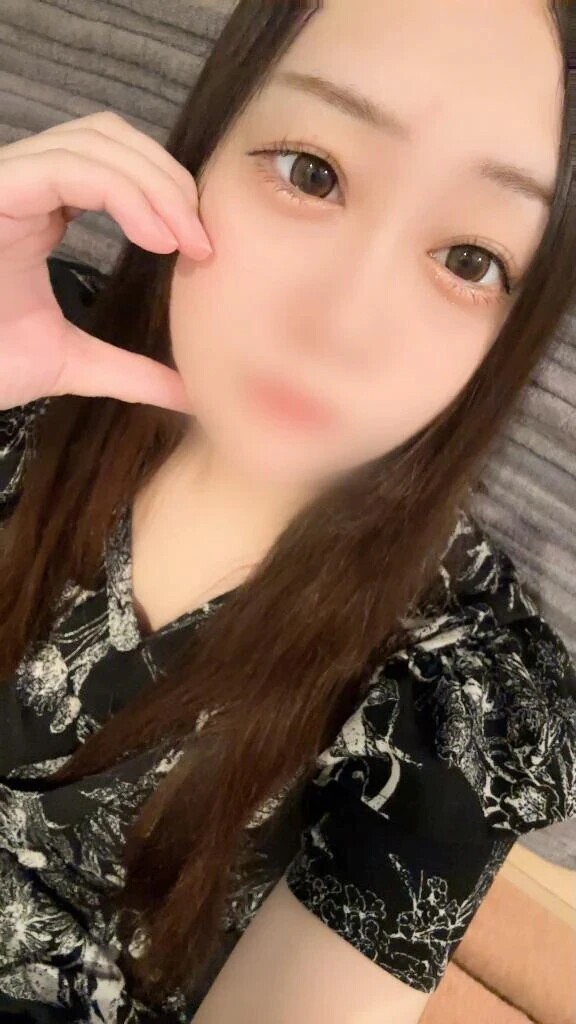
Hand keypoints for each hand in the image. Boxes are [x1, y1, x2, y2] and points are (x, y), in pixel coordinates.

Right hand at [0, 111, 211, 411]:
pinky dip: (122, 191)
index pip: (112, 163)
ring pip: (93, 139)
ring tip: (185, 240)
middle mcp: (21, 185)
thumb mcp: (70, 364)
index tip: (204, 249)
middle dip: (168, 180)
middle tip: (203, 241)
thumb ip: (129, 371)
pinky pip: (65, 166)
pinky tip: (156, 236)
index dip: (165, 191)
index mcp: (37, 212)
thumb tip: (189, 393)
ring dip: (153, 183)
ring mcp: (3, 182)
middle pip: (109, 137)